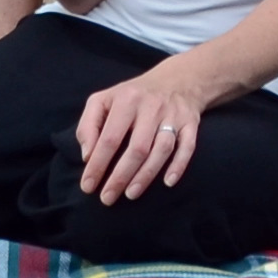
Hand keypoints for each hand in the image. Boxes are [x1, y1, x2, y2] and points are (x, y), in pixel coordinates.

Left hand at [73, 58, 219, 201]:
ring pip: (162, 149)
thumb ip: (88, 125)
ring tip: (131, 194)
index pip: (110, 138)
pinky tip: (168, 182)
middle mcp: (151, 107)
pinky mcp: (191, 123)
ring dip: (146, 175)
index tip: (88, 186)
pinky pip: (187, 147)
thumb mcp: (104, 100)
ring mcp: (173, 115)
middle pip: (137, 148)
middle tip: (107, 198)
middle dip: (120, 176)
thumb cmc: (133, 96)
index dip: (98, 164)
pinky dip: (179, 165)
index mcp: (126, 99)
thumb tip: (87, 156)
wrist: (177, 79)